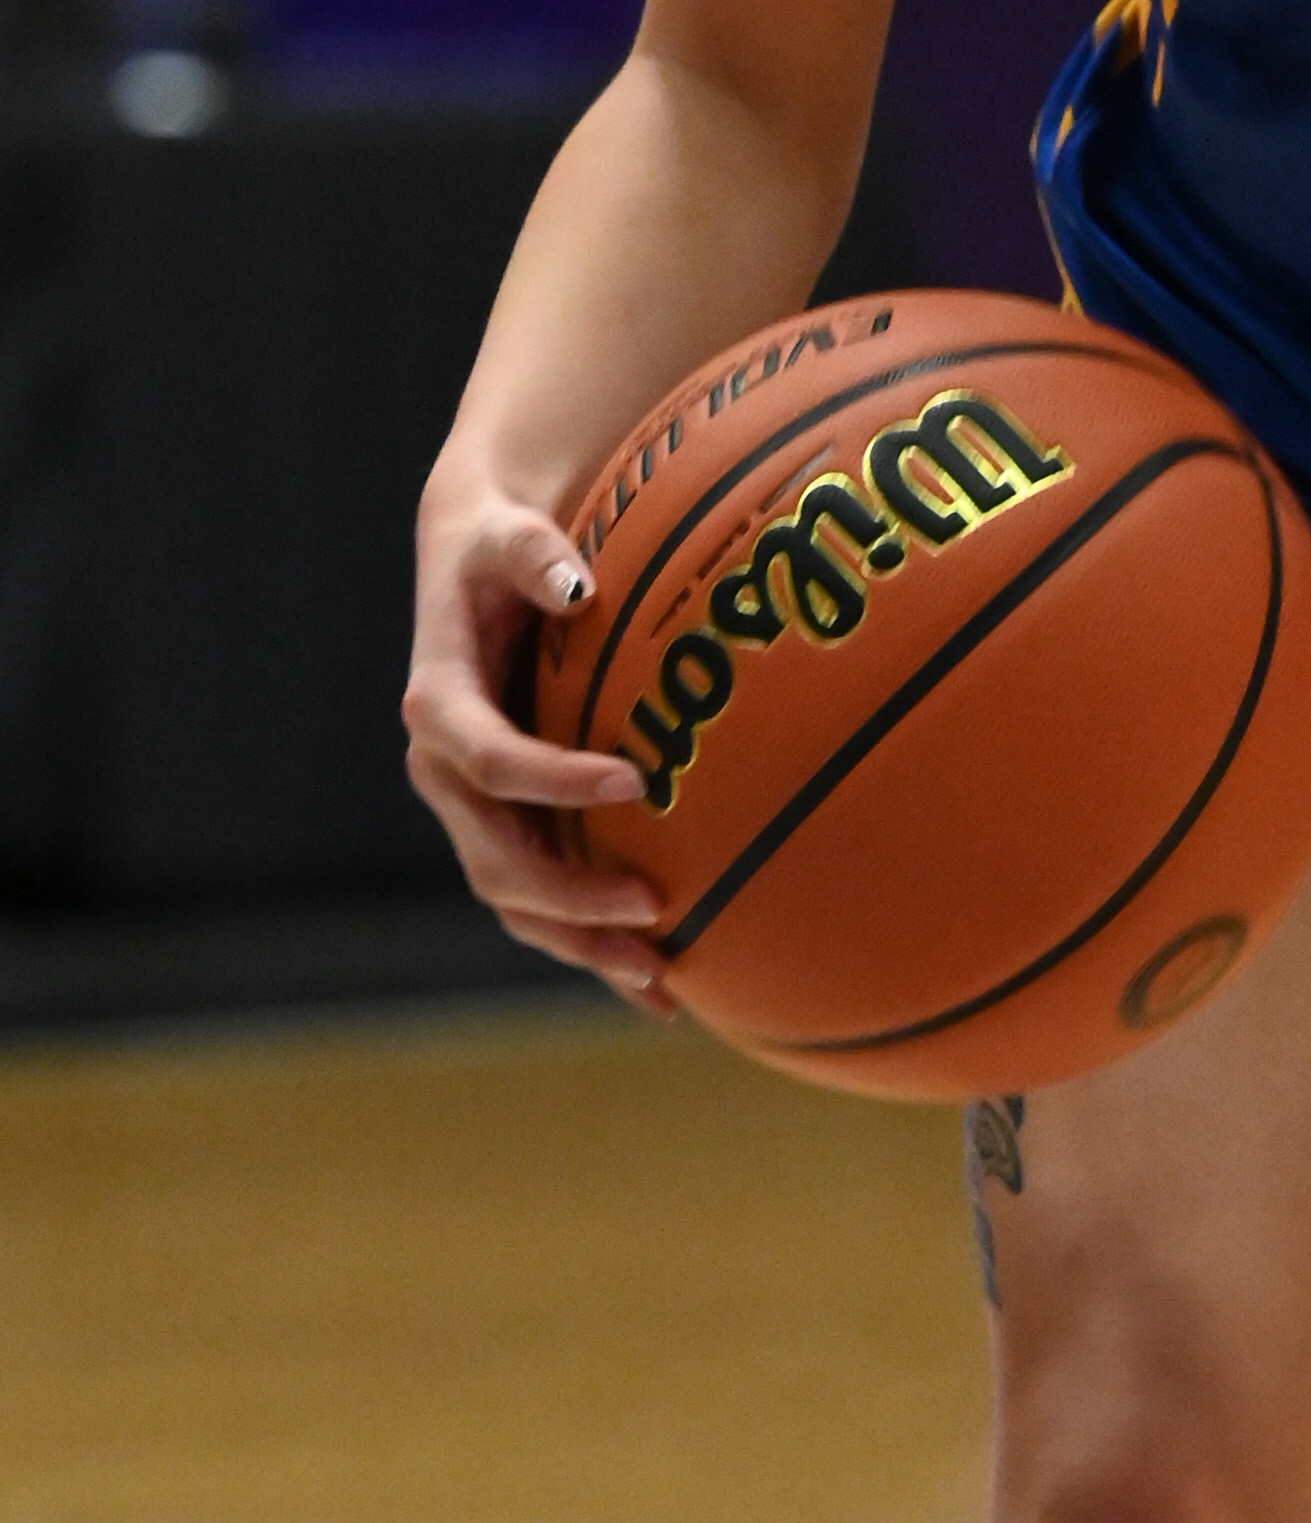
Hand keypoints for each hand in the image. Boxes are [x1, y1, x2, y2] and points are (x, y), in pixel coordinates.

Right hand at [400, 470, 672, 1004]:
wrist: (474, 564)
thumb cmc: (500, 544)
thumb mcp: (509, 533)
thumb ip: (534, 553)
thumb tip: (576, 582)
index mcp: (439, 706)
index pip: (491, 761)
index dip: (553, 780)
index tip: (633, 783)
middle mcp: (446, 771)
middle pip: (496, 860)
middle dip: (570, 894)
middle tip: (653, 905)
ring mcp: (475, 811)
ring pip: (516, 899)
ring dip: (581, 943)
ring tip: (659, 973)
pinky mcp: (509, 826)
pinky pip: (543, 901)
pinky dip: (593, 944)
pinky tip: (660, 988)